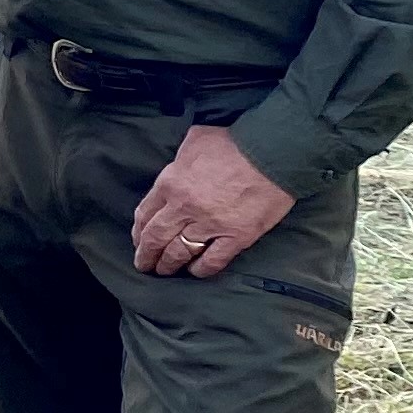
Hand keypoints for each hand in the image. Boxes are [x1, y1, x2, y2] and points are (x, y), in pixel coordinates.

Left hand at [130, 122, 291, 277]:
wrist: (273, 152)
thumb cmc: (234, 142)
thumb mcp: (194, 141)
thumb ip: (180, 160)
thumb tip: (177, 168)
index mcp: (171, 184)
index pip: (145, 214)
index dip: (138, 231)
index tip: (138, 240)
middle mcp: (185, 208)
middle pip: (156, 238)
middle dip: (146, 255)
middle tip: (143, 265)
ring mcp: (210, 225)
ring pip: (179, 253)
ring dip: (168, 265)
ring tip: (164, 271)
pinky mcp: (236, 237)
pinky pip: (212, 261)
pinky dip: (200, 270)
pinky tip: (194, 272)